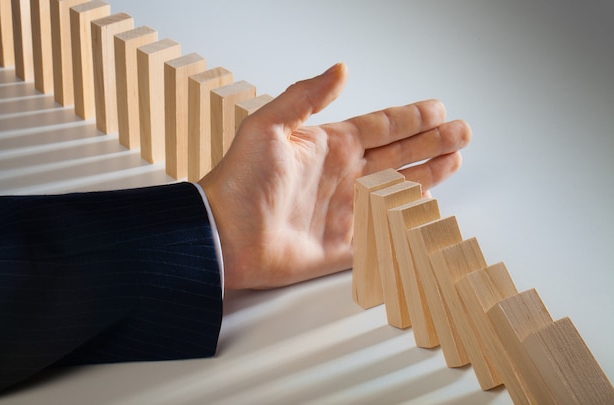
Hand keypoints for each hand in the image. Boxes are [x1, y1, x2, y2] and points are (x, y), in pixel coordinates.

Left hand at [199, 63, 470, 289]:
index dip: (410, 118)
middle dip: (431, 143)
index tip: (437, 108)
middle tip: (461, 132)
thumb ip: (306, 97)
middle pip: (398, 154)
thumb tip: (341, 69)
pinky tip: (427, 209)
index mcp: (330, 146)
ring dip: (426, 175)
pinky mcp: (344, 245)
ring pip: (397, 188)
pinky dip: (406, 221)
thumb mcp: (268, 127)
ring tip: (455, 161)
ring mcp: (346, 210)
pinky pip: (384, 231)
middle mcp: (343, 176)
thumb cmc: (240, 180)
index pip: (381, 127)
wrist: (225, 235)